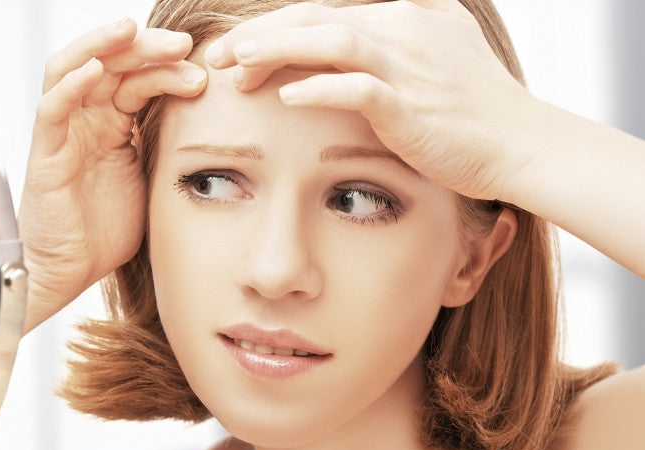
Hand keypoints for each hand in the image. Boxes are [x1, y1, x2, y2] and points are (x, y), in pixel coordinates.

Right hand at [19, 18, 206, 330]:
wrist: (68, 271)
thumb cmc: (105, 231)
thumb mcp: (151, 181)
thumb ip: (169, 150)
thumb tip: (220, 130)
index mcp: (113, 124)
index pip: (138, 77)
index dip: (168, 65)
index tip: (205, 64)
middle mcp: (86, 120)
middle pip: (112, 64)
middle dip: (147, 48)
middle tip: (184, 44)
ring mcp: (64, 132)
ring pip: (77, 70)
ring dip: (105, 46)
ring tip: (132, 30)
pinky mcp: (45, 153)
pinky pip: (52, 108)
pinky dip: (70, 83)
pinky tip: (95, 68)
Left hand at [202, 0, 537, 201]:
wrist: (521, 143)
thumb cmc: (475, 113)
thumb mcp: (435, 64)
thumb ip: (393, 53)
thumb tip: (347, 60)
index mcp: (405, 17)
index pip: (324, 15)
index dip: (275, 30)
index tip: (238, 51)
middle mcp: (403, 28)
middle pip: (314, 19)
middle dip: (259, 36)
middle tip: (217, 58)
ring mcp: (408, 62)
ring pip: (329, 40)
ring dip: (276, 52)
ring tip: (236, 68)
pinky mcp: (410, 101)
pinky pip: (357, 86)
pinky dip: (319, 88)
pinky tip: (285, 98)